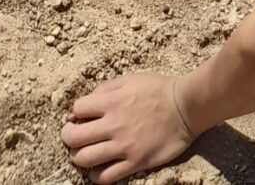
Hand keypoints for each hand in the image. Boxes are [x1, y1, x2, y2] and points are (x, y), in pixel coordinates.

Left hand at [62, 72, 191, 181]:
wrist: (186, 107)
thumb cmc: (160, 90)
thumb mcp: (132, 79)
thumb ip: (108, 86)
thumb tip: (91, 98)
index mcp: (112, 101)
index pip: (77, 109)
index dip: (76, 112)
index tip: (80, 116)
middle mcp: (113, 125)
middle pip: (74, 138)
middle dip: (68, 137)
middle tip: (72, 137)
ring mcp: (123, 146)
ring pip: (84, 159)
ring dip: (78, 157)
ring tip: (82, 154)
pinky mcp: (134, 162)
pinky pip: (105, 177)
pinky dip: (95, 176)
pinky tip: (97, 170)